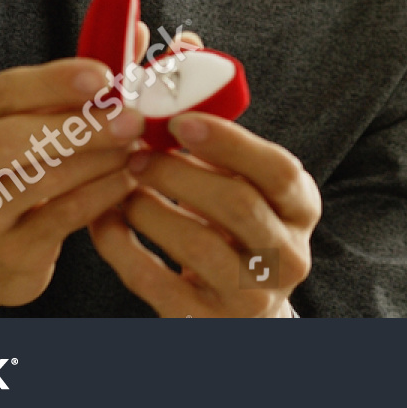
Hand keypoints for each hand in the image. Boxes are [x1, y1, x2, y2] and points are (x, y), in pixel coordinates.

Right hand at [0, 25, 151, 315]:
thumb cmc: (10, 168)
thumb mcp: (24, 118)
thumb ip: (76, 79)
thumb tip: (136, 31)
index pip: (3, 92)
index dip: (56, 82)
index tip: (104, 76)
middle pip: (12, 139)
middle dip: (81, 126)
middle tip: (133, 118)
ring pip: (41, 180)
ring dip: (99, 159)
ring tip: (136, 145)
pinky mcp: (4, 253)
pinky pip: (63, 216)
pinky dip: (102, 194)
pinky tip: (129, 179)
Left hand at [89, 109, 320, 317]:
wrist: (240, 308)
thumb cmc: (235, 227)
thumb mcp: (246, 184)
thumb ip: (220, 147)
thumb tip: (173, 85)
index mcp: (302, 209)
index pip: (278, 170)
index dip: (230, 143)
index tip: (179, 121)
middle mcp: (287, 257)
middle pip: (237, 205)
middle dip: (178, 174)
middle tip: (137, 155)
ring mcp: (250, 297)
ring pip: (196, 246)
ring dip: (149, 209)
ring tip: (122, 187)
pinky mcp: (205, 322)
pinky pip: (155, 282)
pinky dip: (121, 248)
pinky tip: (104, 221)